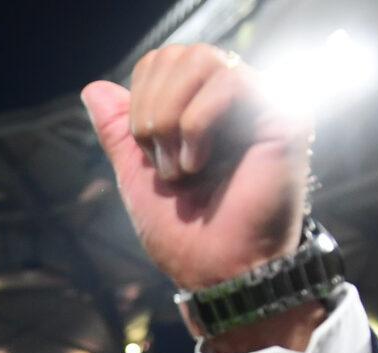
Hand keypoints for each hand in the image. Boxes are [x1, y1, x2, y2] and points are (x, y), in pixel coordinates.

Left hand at [82, 45, 313, 341]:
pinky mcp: (284, 115)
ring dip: (172, 115)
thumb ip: (119, 131)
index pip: (160, 63)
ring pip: (202, 59)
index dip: (139, 99)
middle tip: (159, 159)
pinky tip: (198, 163)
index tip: (145, 150)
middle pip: (178, 55)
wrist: (218, 273)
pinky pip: (231, 81)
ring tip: (180, 166)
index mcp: (202, 109)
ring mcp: (261, 105)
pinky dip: (198, 123)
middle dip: (151, 107)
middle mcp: (234, 101)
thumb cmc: (185, 234)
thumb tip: (94, 88)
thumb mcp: (138, 176)